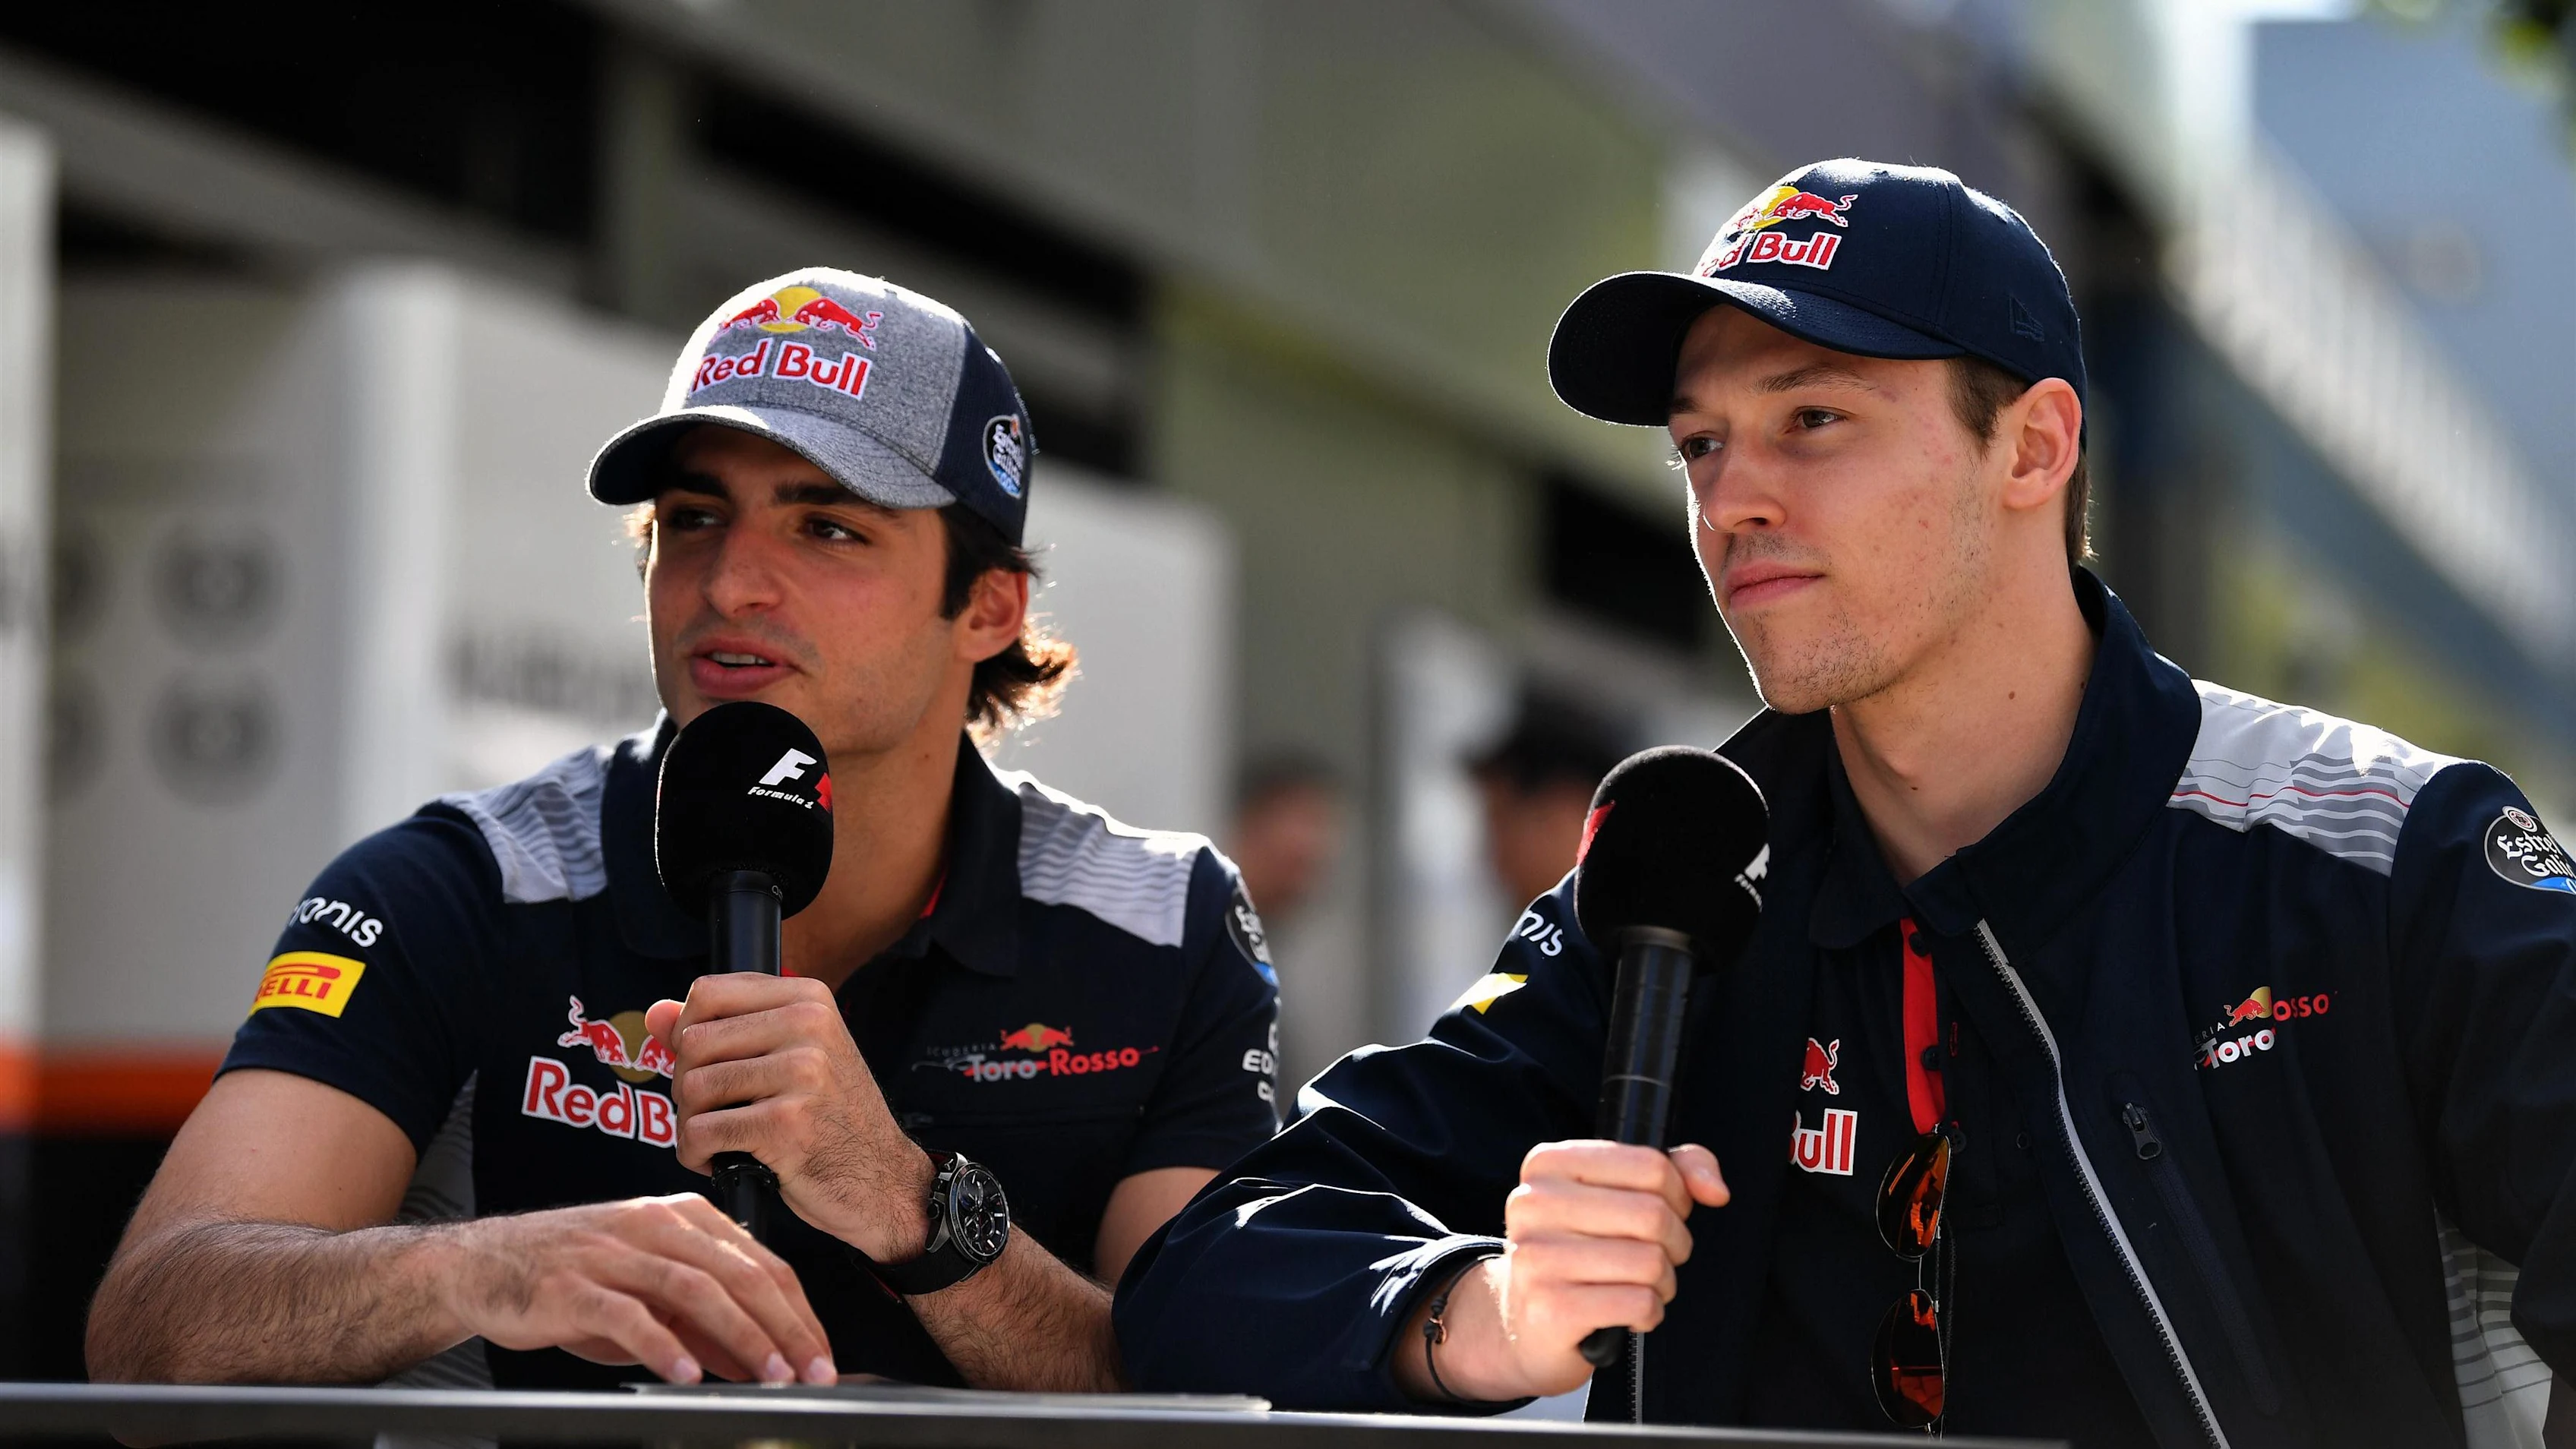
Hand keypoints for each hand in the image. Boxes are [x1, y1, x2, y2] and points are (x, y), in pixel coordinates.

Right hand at [441, 1194, 835, 1384]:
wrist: (478, 1264)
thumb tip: (757, 1361)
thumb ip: (701, 1323)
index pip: (760, 1262)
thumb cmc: (569, 1274)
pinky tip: (687, 1375)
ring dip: (740, 1336)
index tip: (823, 1354)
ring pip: (694, 1289)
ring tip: (769, 1374)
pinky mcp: (572, 1285)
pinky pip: (628, 1315)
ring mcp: (612, 1252)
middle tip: (813, 1370)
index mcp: (681, 1217)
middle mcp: (653, 1224)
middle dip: (785, 1327)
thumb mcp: (646, 1292)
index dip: (799, 1311)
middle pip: (738, 1273)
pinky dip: (663, 1346)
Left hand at [646, 975, 934, 1260]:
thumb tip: (655, 1014)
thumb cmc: (831, 1119)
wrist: (882, 1179)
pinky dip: (697, 1155)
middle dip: (686, 1085)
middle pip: (693, 1041)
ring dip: (690, 1124)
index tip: (704, 1064)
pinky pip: (701, 1132)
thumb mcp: (789, 1059)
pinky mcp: (786, 1123)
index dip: (687, 1031)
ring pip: (692, 1087)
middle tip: (712, 1112)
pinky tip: (720, 1161)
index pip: (709, 992)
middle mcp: (808, 1025)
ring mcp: (800, 1073)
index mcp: (808, 999)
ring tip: (717, 1139)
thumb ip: (721, 1031)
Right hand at [1400, 1141, 1727, 1401]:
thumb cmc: (1582, 1250)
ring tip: (1639, 1286)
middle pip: (1653, 1214)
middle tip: (1655, 1257)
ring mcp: (1537, 1256)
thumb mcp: (1620, 1195)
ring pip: (1650, 1262)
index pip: (1650, 1164)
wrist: (1526, 1321)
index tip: (1664, 1212)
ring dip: (1662, 1282)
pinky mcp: (1550, 1307)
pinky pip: (1638, 1303)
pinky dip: (1648, 1312)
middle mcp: (1534, 1204)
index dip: (1676, 1195)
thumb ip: (1677, 1170)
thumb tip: (1714, 1189)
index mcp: (1549, 1164)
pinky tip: (1627, 1312)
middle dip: (1674, 1243)